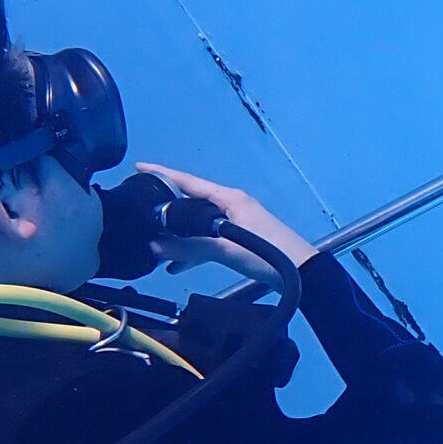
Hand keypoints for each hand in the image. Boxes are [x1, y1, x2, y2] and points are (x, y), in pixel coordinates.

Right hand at [135, 163, 320, 284]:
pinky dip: (191, 249)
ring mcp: (235, 223)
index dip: (163, 175)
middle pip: (190, 203)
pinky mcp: (238, 240)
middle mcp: (230, 205)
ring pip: (197, 225)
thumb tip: (156, 245)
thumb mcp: (226, 247)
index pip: (189, 182)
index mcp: (228, 198)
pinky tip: (176, 264)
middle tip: (142, 216)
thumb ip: (190, 246)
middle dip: (166, 211)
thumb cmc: (270, 254)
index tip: (140, 169)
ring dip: (178, 235)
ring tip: (154, 246)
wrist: (303, 274)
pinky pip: (206, 240)